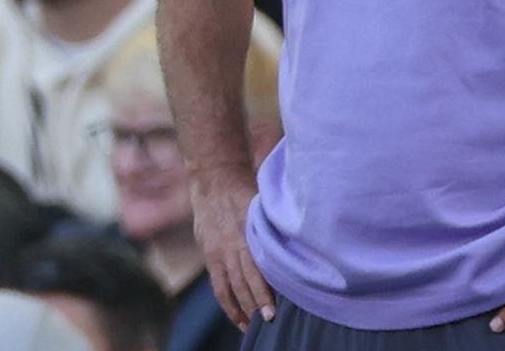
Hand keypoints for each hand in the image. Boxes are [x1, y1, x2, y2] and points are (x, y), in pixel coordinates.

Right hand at [189, 171, 274, 328]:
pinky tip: (236, 316)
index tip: (273, 310)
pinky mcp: (209, 255)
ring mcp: (217, 252)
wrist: (214, 178)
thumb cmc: (246, 188)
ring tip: (251, 327)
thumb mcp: (262, 204)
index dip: (263, 292)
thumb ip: (271, 227)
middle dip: (255, 304)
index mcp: (245, 232)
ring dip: (240, 309)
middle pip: (242, 282)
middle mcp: (229, 245)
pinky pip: (217, 285)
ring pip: (229, 287)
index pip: (255, 270)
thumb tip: (295, 246)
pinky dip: (227, 302)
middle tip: (268, 322)